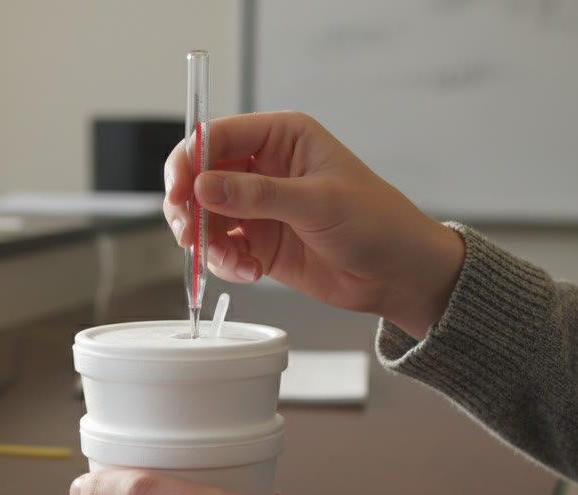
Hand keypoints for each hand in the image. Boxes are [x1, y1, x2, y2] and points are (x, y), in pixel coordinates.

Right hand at [163, 110, 463, 339]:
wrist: (398, 273)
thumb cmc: (377, 223)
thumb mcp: (318, 203)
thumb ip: (258, 195)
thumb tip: (203, 186)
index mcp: (282, 137)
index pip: (217, 137)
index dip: (190, 161)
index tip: (179, 192)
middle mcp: (263, 167)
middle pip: (200, 177)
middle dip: (189, 207)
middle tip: (188, 234)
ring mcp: (258, 206)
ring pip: (205, 217)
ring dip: (208, 243)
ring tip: (233, 263)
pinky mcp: (257, 242)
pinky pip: (221, 249)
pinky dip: (226, 264)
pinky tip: (250, 273)